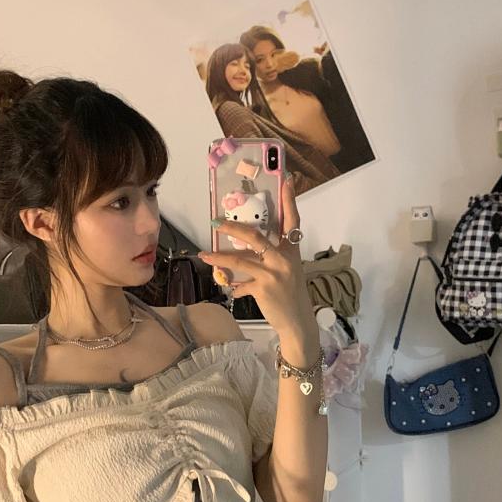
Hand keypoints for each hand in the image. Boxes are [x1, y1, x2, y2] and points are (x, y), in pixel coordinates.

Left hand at [201, 176, 314, 335]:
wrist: (297, 321)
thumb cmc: (291, 297)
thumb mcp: (285, 274)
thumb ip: (267, 263)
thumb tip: (243, 263)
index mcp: (291, 252)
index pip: (292, 221)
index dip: (289, 200)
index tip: (286, 179)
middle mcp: (284, 259)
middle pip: (256, 236)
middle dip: (234, 228)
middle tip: (216, 222)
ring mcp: (274, 273)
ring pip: (240, 259)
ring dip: (219, 257)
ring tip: (204, 254)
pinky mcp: (263, 288)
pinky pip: (240, 283)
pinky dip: (232, 285)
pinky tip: (228, 287)